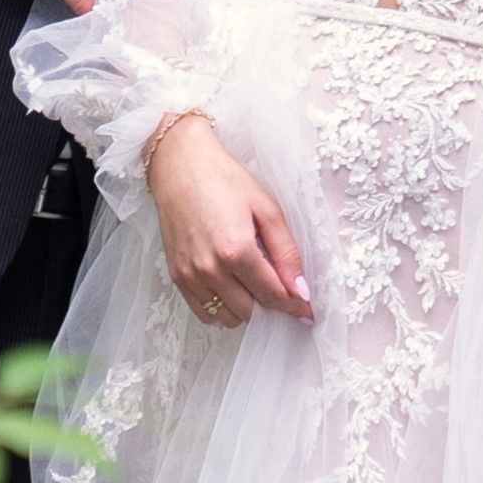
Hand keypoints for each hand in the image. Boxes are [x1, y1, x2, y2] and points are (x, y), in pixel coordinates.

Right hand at [145, 114, 314, 330]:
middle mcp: (210, 268)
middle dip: (270, 304)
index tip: (306, 308)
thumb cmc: (224, 179)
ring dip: (246, 309)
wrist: (180, 165)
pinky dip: (221, 310)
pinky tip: (231, 289)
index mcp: (236, 250)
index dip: (294, 305)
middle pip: (251, 312)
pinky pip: (203, 313)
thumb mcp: (266, 207)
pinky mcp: (176, 276)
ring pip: (227, 317)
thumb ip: (285, 251)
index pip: (273, 295)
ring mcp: (190, 275)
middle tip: (278, 287)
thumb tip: (301, 289)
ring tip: (252, 284)